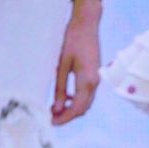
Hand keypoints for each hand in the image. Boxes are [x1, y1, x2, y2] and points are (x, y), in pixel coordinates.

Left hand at [51, 2, 101, 125]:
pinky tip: (65, 98)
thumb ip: (60, 89)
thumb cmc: (73, 41)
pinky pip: (87, 95)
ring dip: (72, 109)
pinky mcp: (95, 77)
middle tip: (52, 118)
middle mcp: (95, 84)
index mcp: (87, 81)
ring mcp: (96, 80)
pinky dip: (77, 101)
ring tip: (56, 108)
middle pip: (83, 109)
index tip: (52, 122)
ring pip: (85, 104)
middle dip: (68, 116)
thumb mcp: (62, 65)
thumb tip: (57, 108)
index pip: (77, 108)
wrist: (87, 25)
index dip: (64, 118)